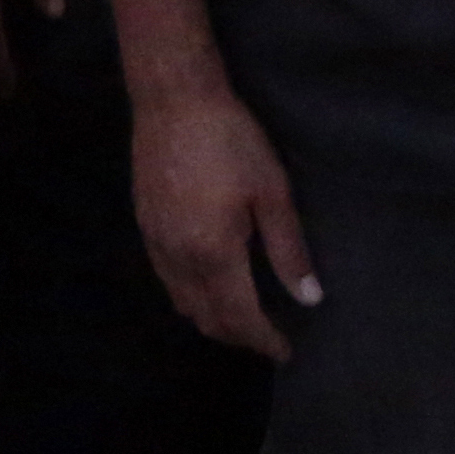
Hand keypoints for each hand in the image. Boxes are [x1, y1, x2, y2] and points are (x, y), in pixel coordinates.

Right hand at [131, 88, 319, 358]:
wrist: (172, 99)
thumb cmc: (230, 141)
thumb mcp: (272, 194)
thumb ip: (289, 251)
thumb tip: (309, 298)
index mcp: (213, 253)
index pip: (240, 317)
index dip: (264, 340)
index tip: (286, 354)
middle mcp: (178, 258)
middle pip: (206, 318)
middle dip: (238, 337)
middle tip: (268, 341)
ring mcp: (155, 243)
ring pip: (182, 302)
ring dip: (212, 320)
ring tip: (243, 321)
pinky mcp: (144, 226)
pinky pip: (168, 280)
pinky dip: (191, 297)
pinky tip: (210, 288)